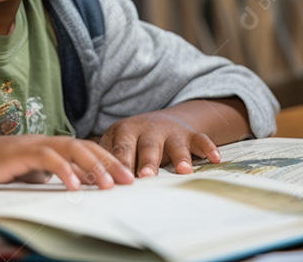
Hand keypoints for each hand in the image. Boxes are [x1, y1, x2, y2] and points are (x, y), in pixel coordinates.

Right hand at [0, 135, 133, 193]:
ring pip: (69, 149)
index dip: (106, 161)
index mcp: (45, 146)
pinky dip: (63, 171)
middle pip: (83, 146)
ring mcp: (29, 144)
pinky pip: (45, 159)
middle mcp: (41, 141)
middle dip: (108, 163)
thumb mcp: (22, 175)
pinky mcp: (16, 152)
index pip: (83, 150)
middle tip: (128, 181)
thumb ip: (43, 175)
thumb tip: (66, 182)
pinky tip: (75, 186)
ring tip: (108, 186)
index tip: (125, 178)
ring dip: (92, 167)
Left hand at [98, 98, 250, 177]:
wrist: (162, 120)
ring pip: (175, 144)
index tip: (118, 180)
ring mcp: (170, 131)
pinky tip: (215, 159)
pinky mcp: (190, 134)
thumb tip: (86, 182)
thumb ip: (106, 160)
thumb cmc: (133, 140)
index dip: (119, 164)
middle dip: (147, 161)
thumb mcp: (116, 143)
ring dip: (179, 156)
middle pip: (147, 147)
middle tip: (145, 176)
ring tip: (182, 170)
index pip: (121, 150)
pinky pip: (200, 140)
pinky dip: (208, 148)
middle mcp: (148, 130)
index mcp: (125, 132)